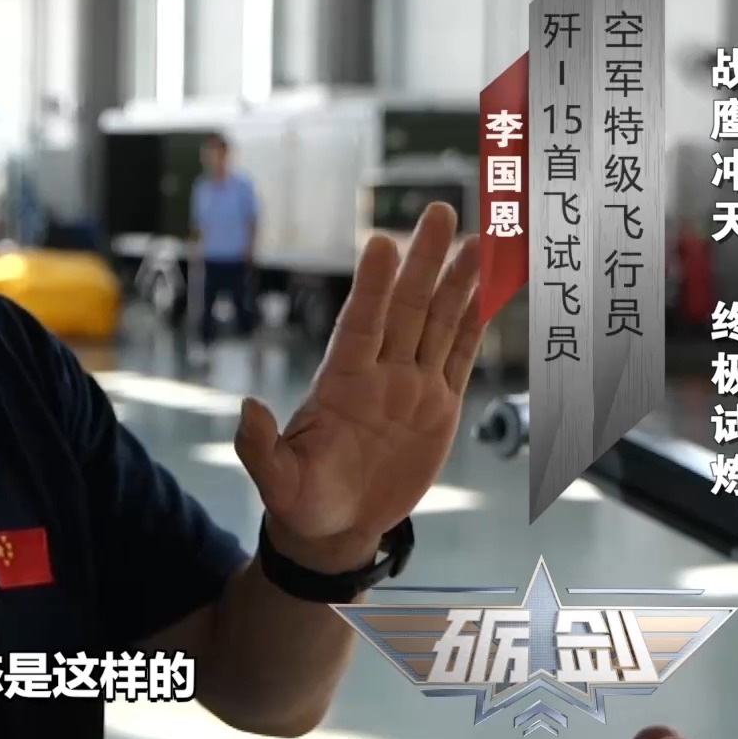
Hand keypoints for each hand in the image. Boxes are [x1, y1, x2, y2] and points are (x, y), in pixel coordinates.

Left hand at [236, 203, 484, 563]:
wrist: (338, 526)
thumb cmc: (302, 501)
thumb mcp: (276, 480)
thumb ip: (259, 447)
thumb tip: (247, 409)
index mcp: (341, 383)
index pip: (361, 325)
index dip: (373, 287)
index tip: (382, 244)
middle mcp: (379, 373)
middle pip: (408, 309)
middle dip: (423, 261)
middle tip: (438, 211)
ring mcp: (411, 385)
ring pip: (440, 323)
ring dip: (458, 282)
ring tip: (479, 238)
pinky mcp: (439, 406)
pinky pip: (462, 355)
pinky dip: (478, 322)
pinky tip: (490, 289)